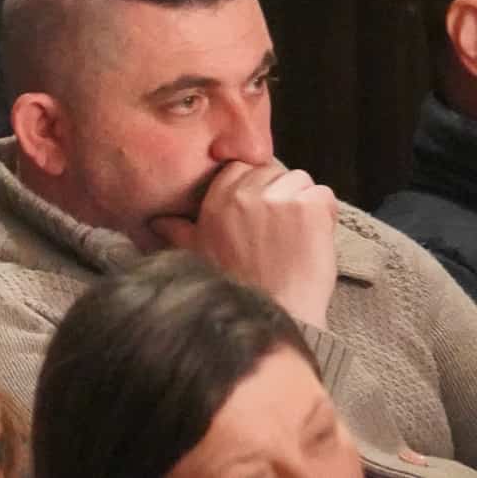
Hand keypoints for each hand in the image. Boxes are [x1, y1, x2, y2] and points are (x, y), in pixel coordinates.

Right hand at [153, 161, 338, 327]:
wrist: (277, 313)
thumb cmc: (238, 287)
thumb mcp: (196, 254)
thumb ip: (176, 230)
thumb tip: (155, 221)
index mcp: (217, 198)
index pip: (240, 168)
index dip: (254, 186)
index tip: (261, 209)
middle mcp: (246, 192)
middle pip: (273, 172)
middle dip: (280, 193)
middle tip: (282, 226)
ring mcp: (279, 198)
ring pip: (300, 180)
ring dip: (304, 201)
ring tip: (299, 232)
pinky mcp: (310, 208)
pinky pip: (324, 194)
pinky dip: (325, 212)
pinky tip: (316, 235)